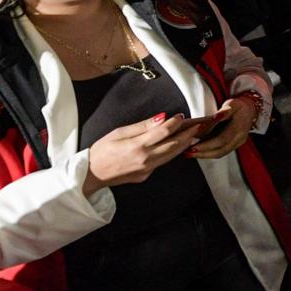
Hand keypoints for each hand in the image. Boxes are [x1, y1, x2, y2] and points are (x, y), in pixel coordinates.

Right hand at [84, 113, 201, 194]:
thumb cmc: (102, 151)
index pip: (163, 132)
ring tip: (194, 135)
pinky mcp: (145, 175)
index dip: (175, 123)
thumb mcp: (119, 132)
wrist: (91, 174)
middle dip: (187, 134)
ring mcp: (146, 169)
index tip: (181, 116)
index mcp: (137, 146)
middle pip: (173, 145)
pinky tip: (177, 146)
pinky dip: (172, 153)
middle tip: (198, 125)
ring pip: (171, 156)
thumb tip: (161, 118)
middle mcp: (145, 159)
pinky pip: (162, 162)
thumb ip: (142, 126)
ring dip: (184, 145)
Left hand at [187, 94, 259, 158]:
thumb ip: (224, 112)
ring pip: (220, 153)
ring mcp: (238, 143)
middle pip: (221, 150)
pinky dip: (209, 153)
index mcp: (240, 127)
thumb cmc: (239, 106)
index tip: (193, 146)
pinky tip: (198, 151)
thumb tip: (216, 117)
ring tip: (189, 153)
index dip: (208, 144)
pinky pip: (221, 152)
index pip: (223, 139)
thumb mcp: (232, 104)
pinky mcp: (234, 146)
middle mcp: (240, 138)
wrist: (250, 110)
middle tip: (187, 152)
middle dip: (203, 153)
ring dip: (204, 155)